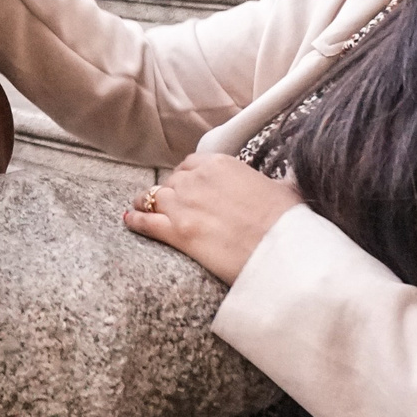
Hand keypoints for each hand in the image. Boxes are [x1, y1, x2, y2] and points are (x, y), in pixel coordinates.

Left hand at [121, 153, 298, 285]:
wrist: (281, 252)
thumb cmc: (287, 223)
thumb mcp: (285, 191)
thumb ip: (275, 184)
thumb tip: (286, 186)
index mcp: (220, 164)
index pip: (190, 164)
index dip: (185, 176)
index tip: (185, 185)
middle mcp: (196, 180)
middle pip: (171, 182)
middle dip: (169, 193)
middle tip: (169, 204)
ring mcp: (183, 205)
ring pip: (152, 198)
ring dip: (146, 203)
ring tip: (140, 207)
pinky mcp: (177, 233)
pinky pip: (146, 222)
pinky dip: (135, 221)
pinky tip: (129, 220)